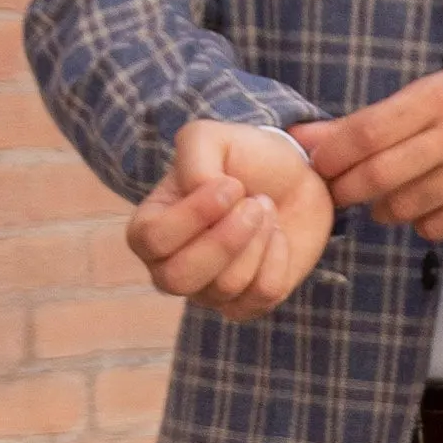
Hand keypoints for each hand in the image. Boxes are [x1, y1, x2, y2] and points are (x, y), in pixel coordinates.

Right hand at [122, 118, 334, 320]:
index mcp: (149, 227)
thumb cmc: (243, 158)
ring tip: (265, 209)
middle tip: (256, 204)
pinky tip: (277, 235)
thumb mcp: (210, 138)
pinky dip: (279, 257)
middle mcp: (170, 267)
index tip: (231, 185)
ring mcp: (208, 292)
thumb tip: (202, 194)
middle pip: (178, 278)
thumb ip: (193, 157)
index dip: (193, 216)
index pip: (152, 239)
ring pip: (226, 285)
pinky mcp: (246, 304)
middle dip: (226, 239)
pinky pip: (261, 294)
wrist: (293, 178)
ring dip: (258, 238)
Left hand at [293, 69, 442, 241]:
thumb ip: (363, 122)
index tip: (318, 166)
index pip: (368, 132)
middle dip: (347, 190)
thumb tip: (300, 139)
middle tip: (338, 194)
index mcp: (438, 97)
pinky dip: (420, 223)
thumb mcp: (424, 97)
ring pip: (406, 207)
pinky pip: (437, 228)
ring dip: (384, 209)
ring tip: (385, 199)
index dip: (333, 155)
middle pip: (381, 175)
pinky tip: (424, 207)